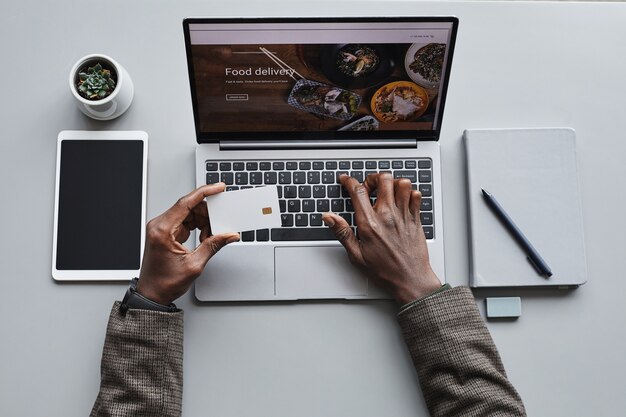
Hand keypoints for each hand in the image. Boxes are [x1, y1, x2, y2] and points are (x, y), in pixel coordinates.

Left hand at [137, 184, 239, 304]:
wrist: (152, 294)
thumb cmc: (164, 282)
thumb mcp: (194, 265)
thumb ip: (213, 246)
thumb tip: (228, 235)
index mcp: (162, 230)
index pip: (185, 203)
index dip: (204, 192)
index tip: (218, 188)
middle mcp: (160, 225)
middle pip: (189, 207)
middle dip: (207, 213)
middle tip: (220, 223)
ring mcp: (162, 228)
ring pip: (189, 214)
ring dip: (203, 222)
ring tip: (210, 237)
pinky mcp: (166, 232)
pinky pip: (186, 222)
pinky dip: (198, 227)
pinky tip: (204, 237)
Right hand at [322, 174, 440, 304]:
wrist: (410, 280)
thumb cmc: (385, 271)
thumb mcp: (356, 255)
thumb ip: (342, 233)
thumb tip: (329, 218)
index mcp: (370, 224)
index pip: (358, 191)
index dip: (349, 181)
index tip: (346, 180)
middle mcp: (388, 216)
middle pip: (383, 179)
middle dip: (373, 178)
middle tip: (369, 187)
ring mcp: (404, 216)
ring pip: (402, 183)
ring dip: (393, 183)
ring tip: (387, 192)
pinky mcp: (416, 219)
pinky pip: (416, 195)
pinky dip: (409, 193)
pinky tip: (402, 201)